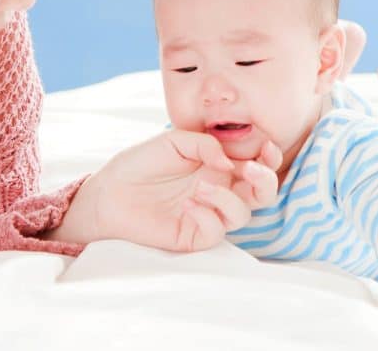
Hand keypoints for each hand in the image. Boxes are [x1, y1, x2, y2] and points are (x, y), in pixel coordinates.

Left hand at [52, 130, 281, 251]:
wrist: (108, 193)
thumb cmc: (139, 164)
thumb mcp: (172, 141)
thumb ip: (204, 144)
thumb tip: (230, 162)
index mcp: (218, 164)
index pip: (256, 162)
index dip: (268, 156)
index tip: (265, 146)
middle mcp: (219, 189)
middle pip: (262, 192)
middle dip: (265, 180)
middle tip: (250, 169)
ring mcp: (208, 213)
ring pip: (243, 214)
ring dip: (229, 199)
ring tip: (200, 189)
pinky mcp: (194, 235)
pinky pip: (216, 231)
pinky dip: (208, 216)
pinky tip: (188, 205)